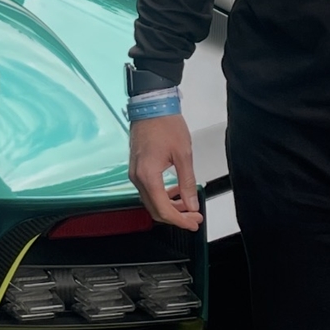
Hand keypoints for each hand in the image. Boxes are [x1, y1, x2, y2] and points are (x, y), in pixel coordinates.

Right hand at [129, 114, 202, 231]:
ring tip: (189, 206)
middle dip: (176, 216)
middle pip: (155, 209)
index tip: (193, 223)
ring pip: (152, 200)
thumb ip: (187, 182)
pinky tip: (176, 192)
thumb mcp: (183, 154)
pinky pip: (149, 190)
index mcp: (148, 176)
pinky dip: (163, 195)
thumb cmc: (165, 124)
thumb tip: (191, 203)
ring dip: (170, 206)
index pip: (162, 209)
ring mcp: (135, 173)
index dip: (179, 220)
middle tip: (194, 218)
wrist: (152, 106)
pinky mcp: (137, 168)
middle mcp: (137, 178)